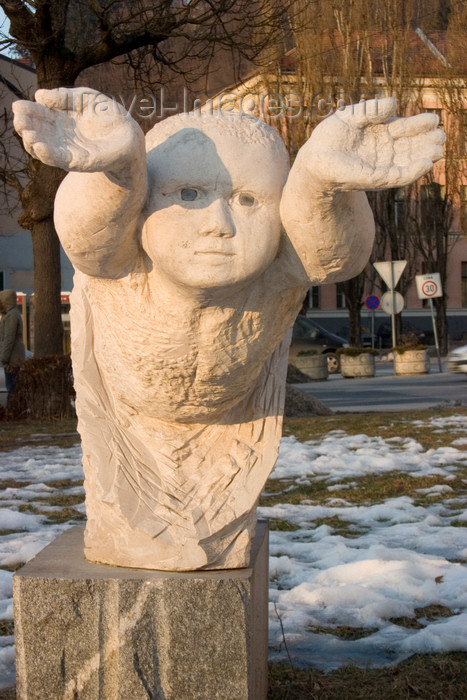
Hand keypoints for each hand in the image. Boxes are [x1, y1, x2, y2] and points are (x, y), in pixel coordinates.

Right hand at [13, 87, 142, 173]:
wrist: (128, 135)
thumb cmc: (107, 115)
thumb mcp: (85, 98)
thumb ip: (64, 96)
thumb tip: (40, 96)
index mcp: (60, 118)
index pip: (38, 115)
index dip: (27, 111)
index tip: (18, 107)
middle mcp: (60, 135)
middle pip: (36, 131)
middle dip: (25, 126)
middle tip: (19, 119)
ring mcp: (66, 149)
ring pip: (42, 147)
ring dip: (31, 140)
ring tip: (27, 132)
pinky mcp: (76, 162)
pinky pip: (57, 159)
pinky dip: (46, 154)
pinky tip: (38, 145)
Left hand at [305, 97, 444, 189]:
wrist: (314, 160)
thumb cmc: (329, 138)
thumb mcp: (351, 117)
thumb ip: (372, 109)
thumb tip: (394, 103)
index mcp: (379, 134)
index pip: (404, 129)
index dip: (419, 124)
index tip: (434, 119)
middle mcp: (383, 151)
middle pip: (410, 146)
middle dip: (427, 141)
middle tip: (441, 135)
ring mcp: (380, 166)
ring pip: (408, 162)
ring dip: (425, 156)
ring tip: (439, 149)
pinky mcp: (376, 179)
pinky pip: (398, 176)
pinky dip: (413, 171)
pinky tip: (426, 164)